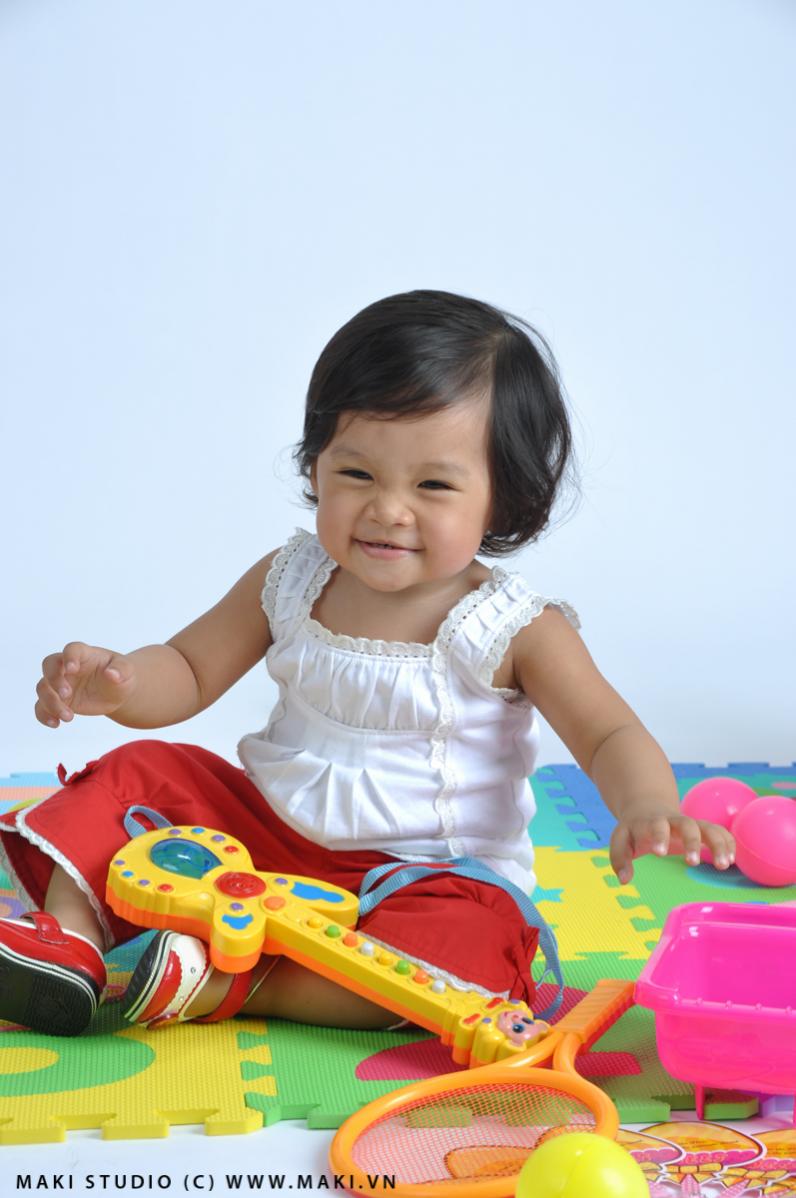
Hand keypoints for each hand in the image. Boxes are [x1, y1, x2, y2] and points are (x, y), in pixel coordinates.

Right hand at [35, 641, 136, 727]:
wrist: (116, 692)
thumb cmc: (120, 674)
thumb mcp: (126, 670)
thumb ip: (120, 670)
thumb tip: (112, 674)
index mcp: (84, 654)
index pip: (72, 649)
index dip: (69, 657)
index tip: (72, 669)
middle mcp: (66, 667)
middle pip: (49, 666)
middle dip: (54, 680)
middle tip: (68, 694)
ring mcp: (59, 683)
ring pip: (43, 688)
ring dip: (51, 702)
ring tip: (69, 717)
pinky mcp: (57, 700)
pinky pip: (41, 707)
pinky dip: (44, 715)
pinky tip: (55, 724)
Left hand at [609, 802, 735, 883]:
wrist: (648, 807)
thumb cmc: (634, 830)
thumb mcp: (621, 839)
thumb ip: (619, 858)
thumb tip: (624, 880)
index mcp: (652, 822)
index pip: (656, 826)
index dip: (659, 836)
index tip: (660, 853)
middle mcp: (674, 821)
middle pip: (687, 824)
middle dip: (692, 842)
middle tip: (692, 862)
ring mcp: (691, 823)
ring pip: (708, 827)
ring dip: (718, 843)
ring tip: (724, 865)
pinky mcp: (703, 829)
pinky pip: (719, 831)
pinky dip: (728, 842)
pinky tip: (731, 859)